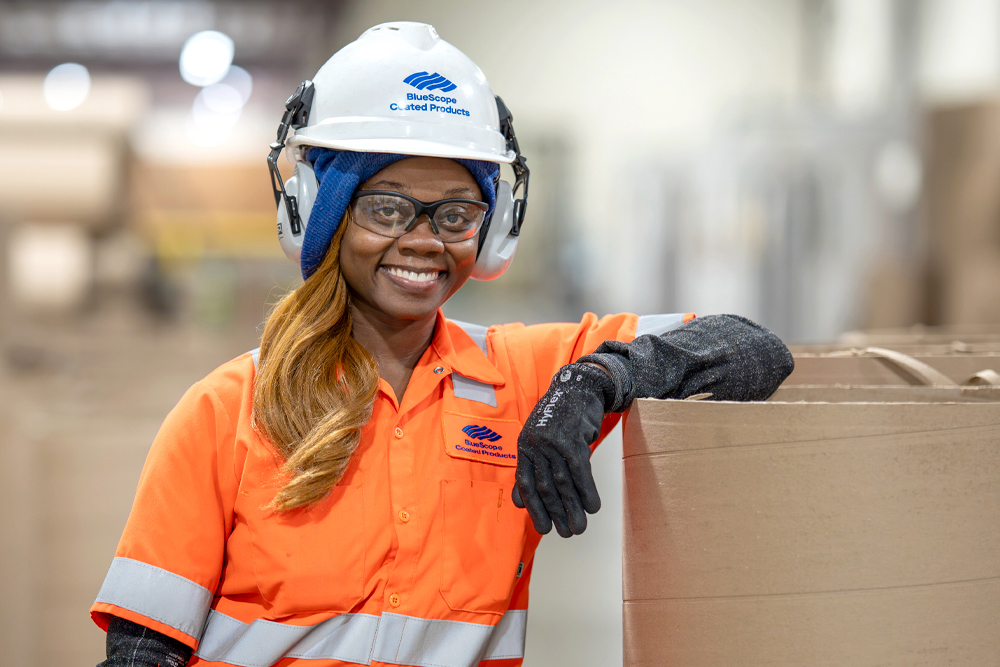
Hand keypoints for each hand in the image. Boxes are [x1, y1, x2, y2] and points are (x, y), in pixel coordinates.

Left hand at [512, 363, 612, 536]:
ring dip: (573, 508)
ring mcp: (553, 441)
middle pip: (545, 486)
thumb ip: (529, 469)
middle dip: (556, 513)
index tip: (544, 529)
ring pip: (563, 482)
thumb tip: (519, 502)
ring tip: (580, 526)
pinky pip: (580, 471)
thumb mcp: (537, 440)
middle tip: (567, 533)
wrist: (576, 387)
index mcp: (524, 446)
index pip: (525, 483)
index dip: (534, 508)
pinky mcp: (573, 438)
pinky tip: (592, 506)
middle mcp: (535, 444)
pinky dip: (587, 491)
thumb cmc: (558, 417)